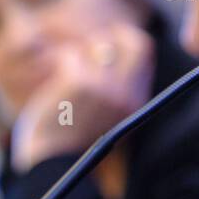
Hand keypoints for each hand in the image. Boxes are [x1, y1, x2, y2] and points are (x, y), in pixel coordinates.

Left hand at [9, 23, 154, 171]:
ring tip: (66, 72)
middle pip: (134, 42)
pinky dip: (61, 61)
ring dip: (79, 54)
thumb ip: (116, 92)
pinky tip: (55, 77)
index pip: (145, 53)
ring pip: (96, 46)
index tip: (112, 42)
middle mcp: (127, 94)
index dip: (128, 41)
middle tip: (92, 44)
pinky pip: (71, 55)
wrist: (54, 164)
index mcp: (136, 102)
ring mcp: (106, 87)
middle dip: (114, 35)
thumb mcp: (107, 119)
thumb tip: (107, 54)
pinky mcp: (81, 82)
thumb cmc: (74, 143)